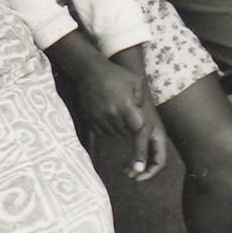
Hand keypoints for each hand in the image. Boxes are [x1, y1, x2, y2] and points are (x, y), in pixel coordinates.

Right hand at [75, 56, 168, 179]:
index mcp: (126, 106)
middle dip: (129, 124)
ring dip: (118, 126)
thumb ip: (142, 100)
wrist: (89, 71)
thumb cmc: (115, 74)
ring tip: (116, 108)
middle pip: (126, 132)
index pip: (138, 129)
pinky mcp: (91, 120)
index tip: (140, 161)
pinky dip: (107, 126)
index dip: (141, 140)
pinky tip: (106, 111)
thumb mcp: (135, 82)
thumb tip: (142, 116)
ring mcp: (99, 118)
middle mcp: (112, 115)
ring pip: (115, 133)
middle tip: (126, 109)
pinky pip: (103, 132)